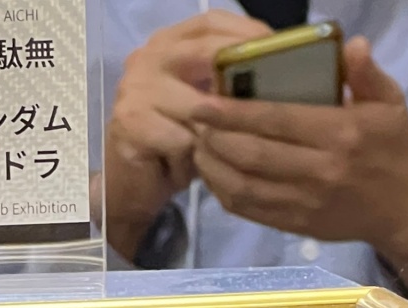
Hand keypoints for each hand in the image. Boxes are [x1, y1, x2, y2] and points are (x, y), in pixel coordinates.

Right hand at [104, 11, 268, 260]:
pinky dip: (193, 159)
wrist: (130, 186)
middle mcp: (148, 58)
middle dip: (241, 76)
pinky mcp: (131, 125)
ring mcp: (135, 89)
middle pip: (205, 53)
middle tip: (268, 100)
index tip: (276, 50)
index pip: (210, 22)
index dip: (245, 33)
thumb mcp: (205, 104)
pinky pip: (182, 139)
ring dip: (219, 131)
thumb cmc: (175, 143)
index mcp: (168, 43)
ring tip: (224, 149)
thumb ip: (226, 82)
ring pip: (199, 105)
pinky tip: (190, 169)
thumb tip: (278, 73)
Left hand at [191, 38, 407, 300]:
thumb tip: (352, 45)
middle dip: (215, 137)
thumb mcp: (390, 101)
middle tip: (193, 119)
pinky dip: (223, 192)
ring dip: (213, 166)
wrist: (403, 206)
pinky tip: (212, 173)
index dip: (236, 113)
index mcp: (341, 134)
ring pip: (244, 186)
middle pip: (253, 154)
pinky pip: (249, 210)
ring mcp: (305, 202)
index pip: (277, 121)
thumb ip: (367, 73)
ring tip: (196, 144)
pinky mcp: (295, 225)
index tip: (205, 101)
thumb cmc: (392, 145)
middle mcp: (320, 171)